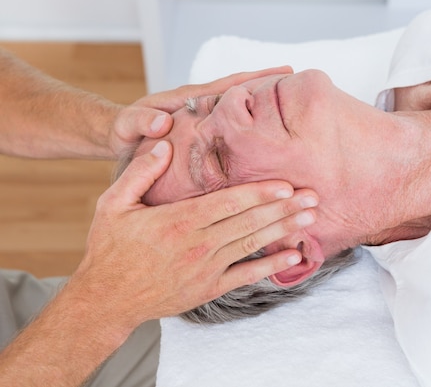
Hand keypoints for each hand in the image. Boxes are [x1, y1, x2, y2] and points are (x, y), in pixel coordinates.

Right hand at [72, 138, 313, 327]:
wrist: (106, 299)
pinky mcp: (209, 287)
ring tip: (309, 218)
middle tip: (313, 196)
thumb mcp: (113, 204)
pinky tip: (294, 256)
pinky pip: (246, 275)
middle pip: (248, 222)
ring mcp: (206, 269)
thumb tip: (165, 142)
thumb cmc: (110, 249)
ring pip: (252, 245)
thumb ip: (141, 172)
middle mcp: (197, 245)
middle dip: (283, 208)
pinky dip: (271, 266)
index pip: (227, 202)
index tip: (285, 184)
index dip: (259, 192)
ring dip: (283, 230)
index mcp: (178, 221)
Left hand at [108, 66, 293, 156]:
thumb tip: (162, 123)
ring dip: (263, 106)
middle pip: (241, 91)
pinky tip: (265, 137)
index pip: (229, 85)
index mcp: (190, 99)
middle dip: (269, 86)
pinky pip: (231, 126)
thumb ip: (141, 121)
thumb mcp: (127, 125)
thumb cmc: (124, 130)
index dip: (256, 79)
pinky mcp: (204, 131)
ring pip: (239, 109)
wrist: (119, 136)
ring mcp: (205, 117)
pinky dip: (249, 126)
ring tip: (291, 111)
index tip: (283, 72)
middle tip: (300, 85)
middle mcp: (202, 104)